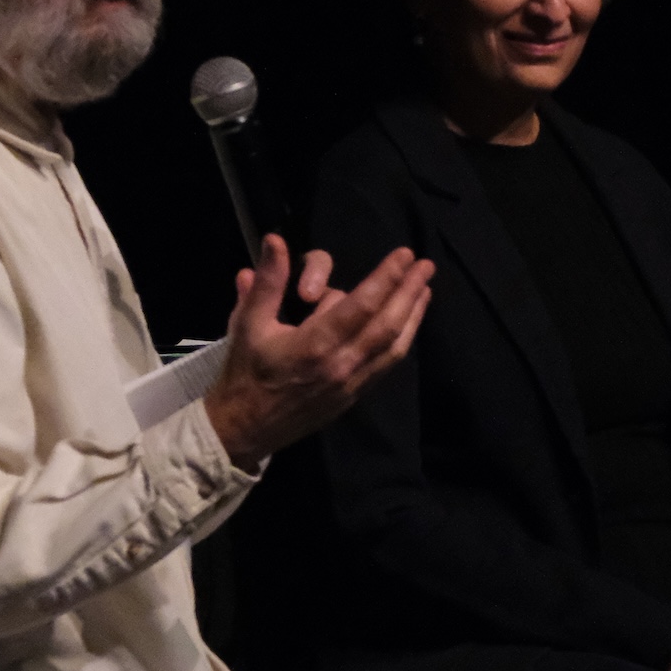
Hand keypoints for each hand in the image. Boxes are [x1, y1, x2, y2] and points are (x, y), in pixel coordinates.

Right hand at [201, 237, 432, 469]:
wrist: (243, 429)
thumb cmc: (244, 373)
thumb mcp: (248, 323)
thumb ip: (268, 281)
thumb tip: (276, 240)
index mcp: (314, 344)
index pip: (361, 305)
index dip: (387, 277)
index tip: (405, 254)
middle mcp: (341, 364)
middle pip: (387, 324)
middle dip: (409, 291)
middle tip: (427, 265)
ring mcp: (351, 382)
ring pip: (394, 346)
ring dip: (413, 316)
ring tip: (425, 290)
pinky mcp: (354, 395)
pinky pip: (386, 364)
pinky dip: (402, 340)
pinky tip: (407, 324)